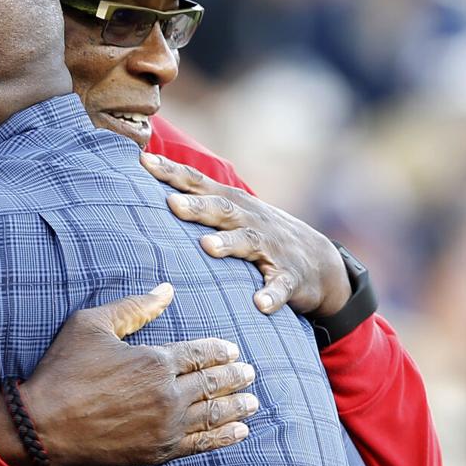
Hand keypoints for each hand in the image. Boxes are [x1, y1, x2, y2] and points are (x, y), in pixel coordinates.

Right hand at [0, 284, 257, 465]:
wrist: (42, 427)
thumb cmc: (63, 371)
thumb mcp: (91, 325)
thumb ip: (134, 307)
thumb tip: (167, 290)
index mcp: (155, 360)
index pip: (201, 353)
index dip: (220, 350)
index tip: (233, 349)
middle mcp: (168, 394)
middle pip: (213, 383)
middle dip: (235, 377)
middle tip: (250, 373)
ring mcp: (166, 426)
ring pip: (214, 413)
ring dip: (236, 406)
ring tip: (252, 401)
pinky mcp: (158, 452)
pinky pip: (202, 444)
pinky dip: (224, 437)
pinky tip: (239, 432)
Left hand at [140, 152, 350, 317]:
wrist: (322, 262)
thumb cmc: (263, 234)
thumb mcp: (235, 213)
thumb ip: (201, 202)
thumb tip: (154, 191)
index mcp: (234, 205)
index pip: (199, 184)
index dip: (173, 173)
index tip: (143, 162)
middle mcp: (251, 221)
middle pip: (222, 210)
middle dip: (197, 206)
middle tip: (171, 204)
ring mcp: (273, 248)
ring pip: (248, 243)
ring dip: (229, 244)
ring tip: (208, 247)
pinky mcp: (290, 277)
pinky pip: (281, 285)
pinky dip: (271, 294)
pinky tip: (260, 303)